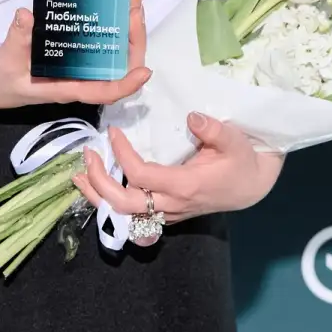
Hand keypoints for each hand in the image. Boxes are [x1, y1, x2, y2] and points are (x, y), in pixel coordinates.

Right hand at [0, 0, 149, 109]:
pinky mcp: (76, 53)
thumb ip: (17, 40)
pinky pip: (102, 41)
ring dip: (128, 27)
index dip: (126, 84)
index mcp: (68, 87)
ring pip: (115, 52)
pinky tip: (116, 4)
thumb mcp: (6, 60)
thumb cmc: (2, 78)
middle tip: (135, 5)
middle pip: (119, 65)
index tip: (145, 71)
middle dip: (133, 38)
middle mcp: (81, 78)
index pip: (104, 92)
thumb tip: (26, 16)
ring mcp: (81, 65)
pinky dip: (114, 23)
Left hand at [73, 113, 282, 224]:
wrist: (252, 187)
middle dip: (98, 181)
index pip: (140, 175)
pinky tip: (97, 186)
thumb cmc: (242, 161)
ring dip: (97, 196)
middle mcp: (171, 204)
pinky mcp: (166, 213)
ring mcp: (167, 213)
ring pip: (123, 215)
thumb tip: (192, 116)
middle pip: (122, 204)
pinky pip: (131, 214)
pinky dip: (110, 202)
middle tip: (86, 156)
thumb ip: (214, 129)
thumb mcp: (235, 141)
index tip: (113, 132)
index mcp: (183, 185)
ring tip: (78, 176)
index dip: (122, 154)